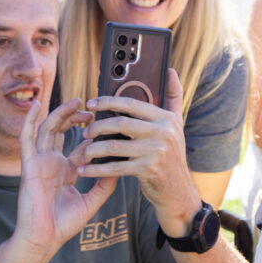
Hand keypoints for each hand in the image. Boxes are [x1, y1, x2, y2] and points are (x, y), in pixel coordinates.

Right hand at [14, 98, 117, 255]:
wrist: (44, 239)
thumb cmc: (63, 225)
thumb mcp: (91, 202)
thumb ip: (105, 184)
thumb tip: (120, 165)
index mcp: (65, 171)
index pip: (80, 146)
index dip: (92, 136)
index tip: (108, 124)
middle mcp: (52, 163)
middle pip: (62, 132)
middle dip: (76, 118)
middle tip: (92, 109)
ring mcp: (39, 162)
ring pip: (47, 129)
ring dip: (60, 113)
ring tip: (76, 101)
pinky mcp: (29, 165)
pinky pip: (26, 138)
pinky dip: (29, 121)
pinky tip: (36, 105)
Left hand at [79, 69, 200, 236]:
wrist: (178, 191)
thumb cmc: (171, 156)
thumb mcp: (176, 126)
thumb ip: (173, 98)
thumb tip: (171, 71)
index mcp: (166, 119)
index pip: (132, 104)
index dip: (108, 101)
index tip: (91, 103)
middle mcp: (163, 133)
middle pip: (121, 123)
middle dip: (98, 126)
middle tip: (85, 131)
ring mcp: (156, 152)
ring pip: (115, 146)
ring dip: (95, 148)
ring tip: (84, 150)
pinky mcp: (148, 170)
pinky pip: (115, 168)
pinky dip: (97, 169)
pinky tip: (85, 170)